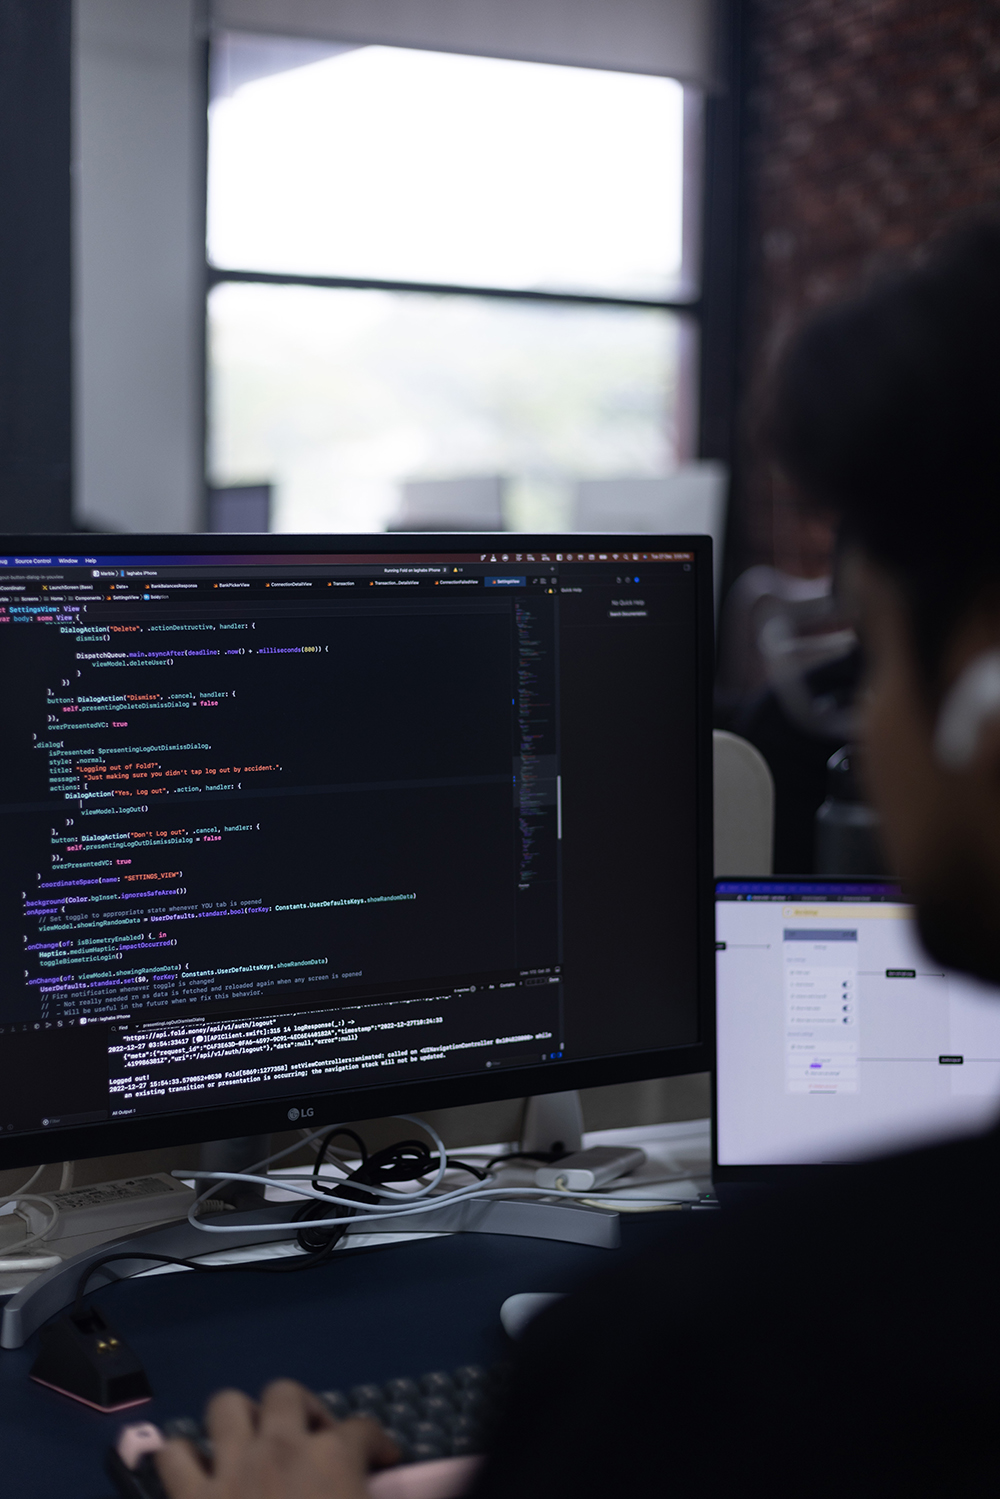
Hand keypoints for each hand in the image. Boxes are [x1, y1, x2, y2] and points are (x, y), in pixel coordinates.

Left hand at [156, 1379, 399, 1498]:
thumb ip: (362, 1498)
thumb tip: (363, 1493)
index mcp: (334, 1459)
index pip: (364, 1429)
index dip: (379, 1444)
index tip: (384, 1461)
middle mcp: (281, 1448)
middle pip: (286, 1393)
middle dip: (301, 1411)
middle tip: (311, 1443)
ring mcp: (230, 1468)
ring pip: (226, 1405)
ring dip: (240, 1421)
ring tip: (253, 1446)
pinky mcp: (188, 1497)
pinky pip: (173, 1454)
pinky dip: (184, 1459)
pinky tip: (199, 1476)